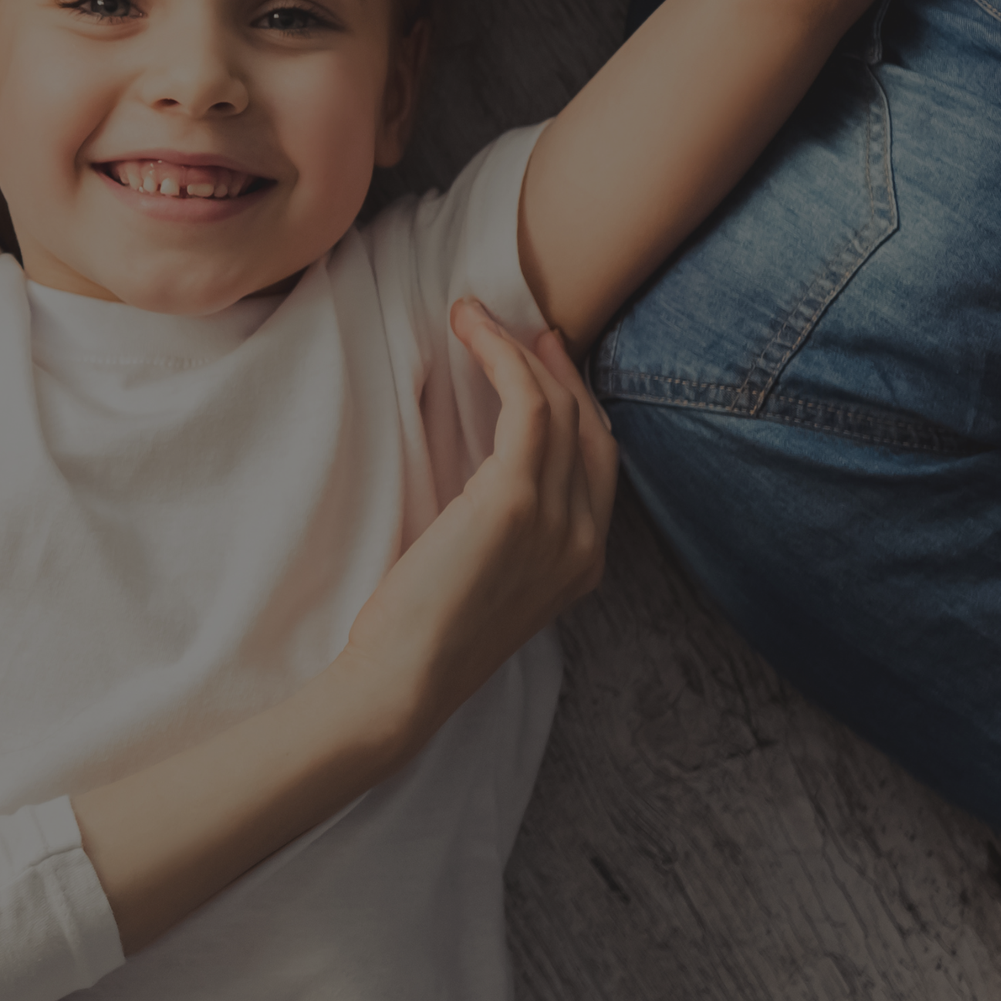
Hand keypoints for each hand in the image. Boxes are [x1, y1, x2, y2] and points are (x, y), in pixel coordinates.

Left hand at [341, 301, 615, 743]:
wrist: (402, 684)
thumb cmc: (419, 636)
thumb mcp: (484, 580)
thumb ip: (506, 535)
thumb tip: (486, 479)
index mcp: (581, 564)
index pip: (598, 463)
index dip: (577, 403)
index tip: (540, 362)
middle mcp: (583, 542)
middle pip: (589, 427)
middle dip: (559, 368)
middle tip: (519, 328)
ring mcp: (558, 521)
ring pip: (558, 406)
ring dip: (516, 350)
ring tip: (475, 316)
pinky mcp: (515, 501)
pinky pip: (526, 403)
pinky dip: (500, 356)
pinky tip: (471, 330)